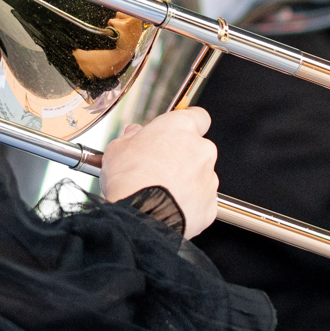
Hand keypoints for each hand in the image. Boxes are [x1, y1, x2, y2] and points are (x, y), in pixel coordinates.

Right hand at [100, 109, 218, 235]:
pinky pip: (201, 201)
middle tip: (159, 168)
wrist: (141, 214)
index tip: (179, 132)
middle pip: (197, 149)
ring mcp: (209, 177)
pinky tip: (169, 207)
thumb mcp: (118, 147)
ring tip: (161, 192)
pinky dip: (189, 204)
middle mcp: (201, 149)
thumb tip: (134, 134)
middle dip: (182, 158)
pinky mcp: (211, 204)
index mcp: (181, 127)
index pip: (198, 116)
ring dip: (185, 182)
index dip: (189, 125)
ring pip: (200, 177)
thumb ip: (131, 136)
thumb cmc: (130, 179)